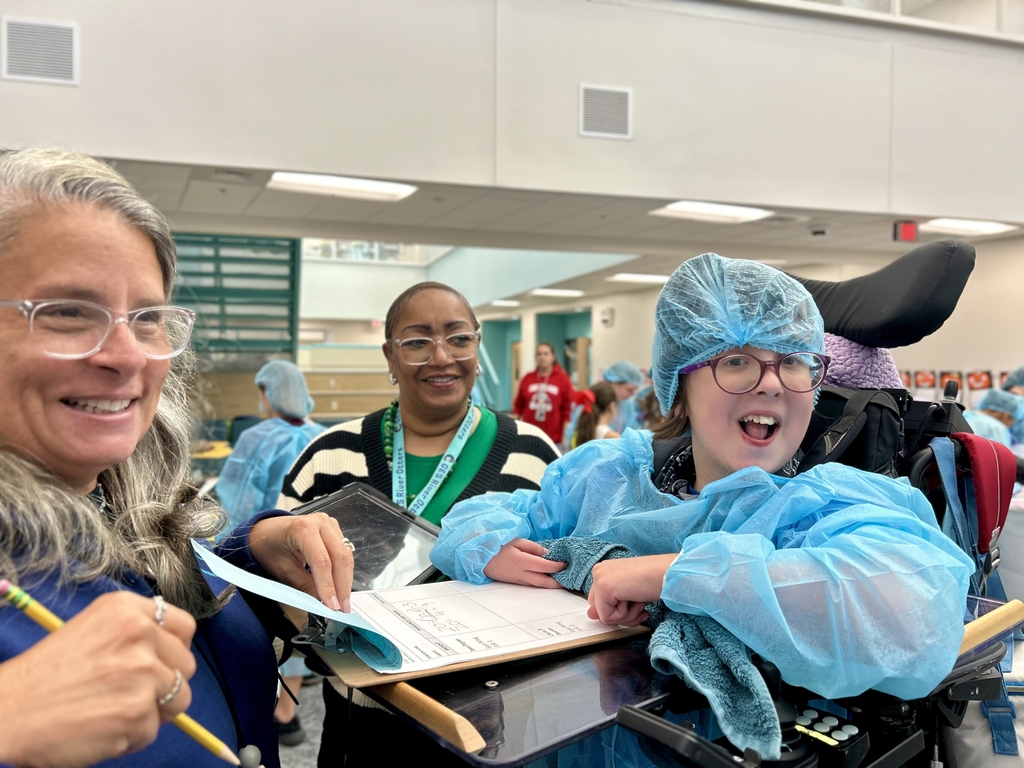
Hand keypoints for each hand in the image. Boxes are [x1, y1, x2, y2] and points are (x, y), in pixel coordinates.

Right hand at [0, 591, 195, 767]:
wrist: (5, 712)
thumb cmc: (44, 676)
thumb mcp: (91, 631)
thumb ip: (134, 636)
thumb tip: (171, 656)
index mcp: (127, 610)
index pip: (184, 626)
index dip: (175, 649)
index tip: (162, 662)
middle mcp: (140, 634)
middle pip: (186, 665)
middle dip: (166, 684)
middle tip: (129, 694)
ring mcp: (142, 674)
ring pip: (178, 700)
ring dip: (152, 712)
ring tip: (113, 711)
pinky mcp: (137, 712)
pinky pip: (152, 730)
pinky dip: (131, 737)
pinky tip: (100, 728)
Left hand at [248, 513, 353, 611]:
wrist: (266, 531)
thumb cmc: (270, 547)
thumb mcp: (282, 569)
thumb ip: (304, 585)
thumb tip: (322, 602)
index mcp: (302, 529)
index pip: (322, 560)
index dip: (328, 585)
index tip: (332, 606)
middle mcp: (320, 523)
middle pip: (339, 557)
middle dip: (342, 585)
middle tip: (343, 607)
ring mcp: (330, 524)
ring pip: (346, 555)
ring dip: (346, 580)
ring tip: (344, 601)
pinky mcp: (335, 530)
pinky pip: (345, 552)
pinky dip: (344, 571)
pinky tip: (341, 586)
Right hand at [483, 538, 565, 587]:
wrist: (483, 560)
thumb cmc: (499, 547)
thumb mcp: (517, 541)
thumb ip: (533, 547)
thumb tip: (547, 553)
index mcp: (523, 561)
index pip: (544, 566)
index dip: (556, 566)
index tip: (565, 563)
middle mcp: (522, 573)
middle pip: (543, 581)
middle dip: (557, 582)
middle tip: (568, 579)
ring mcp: (519, 580)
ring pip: (538, 585)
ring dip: (550, 584)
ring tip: (561, 581)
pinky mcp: (516, 582)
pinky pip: (531, 584)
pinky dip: (541, 583)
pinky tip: (547, 580)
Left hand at [587, 554, 677, 625]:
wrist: (669, 573)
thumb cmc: (655, 580)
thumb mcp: (629, 593)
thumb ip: (609, 603)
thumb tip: (591, 616)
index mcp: (604, 570)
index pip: (598, 602)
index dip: (617, 611)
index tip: (634, 604)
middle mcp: (599, 571)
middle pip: (599, 610)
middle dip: (621, 615)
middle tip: (639, 606)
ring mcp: (600, 578)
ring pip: (603, 617)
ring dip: (627, 616)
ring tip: (640, 601)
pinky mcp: (604, 588)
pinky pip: (608, 618)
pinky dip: (626, 616)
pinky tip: (637, 601)